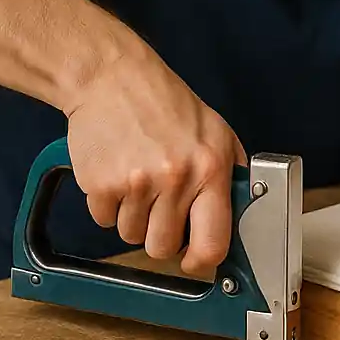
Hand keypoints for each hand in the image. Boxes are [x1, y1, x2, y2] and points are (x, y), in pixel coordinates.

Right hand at [64, 48, 245, 276]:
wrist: (113, 78)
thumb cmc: (166, 104)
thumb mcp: (216, 132)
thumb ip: (230, 176)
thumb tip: (239, 218)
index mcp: (211, 168)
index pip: (213, 242)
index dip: (202, 261)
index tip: (193, 260)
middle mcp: (176, 178)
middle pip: (163, 247)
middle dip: (159, 234)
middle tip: (159, 205)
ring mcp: (136, 182)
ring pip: (130, 236)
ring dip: (132, 217)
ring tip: (138, 179)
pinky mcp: (100, 183)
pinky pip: (103, 220)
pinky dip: (107, 205)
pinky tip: (117, 173)